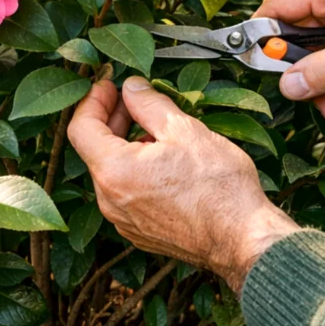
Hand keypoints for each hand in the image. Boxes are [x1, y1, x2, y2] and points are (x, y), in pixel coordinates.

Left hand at [67, 77, 298, 292]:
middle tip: (134, 101)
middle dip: (112, 120)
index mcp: (114, 172)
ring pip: (112, 173)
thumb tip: (131, 88)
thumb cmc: (219, 188)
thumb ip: (149, 104)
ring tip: (156, 131)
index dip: (93, 101)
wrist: (243, 239)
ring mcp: (124, 221)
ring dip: (125, 146)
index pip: (81, 128)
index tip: (108, 86)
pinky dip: (135, 172)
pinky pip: (126, 195)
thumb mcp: (184, 130)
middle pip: (95, 150)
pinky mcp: (140, 233)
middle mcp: (110, 201)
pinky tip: (163, 162)